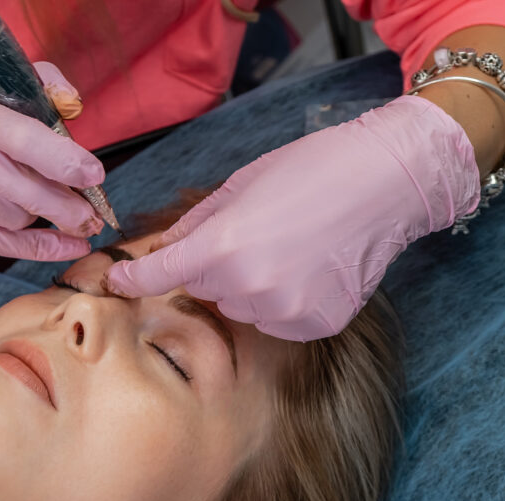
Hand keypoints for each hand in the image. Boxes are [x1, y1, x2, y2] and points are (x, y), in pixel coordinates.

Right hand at [0, 62, 101, 260]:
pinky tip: (73, 246)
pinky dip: (47, 248)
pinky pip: (8, 245)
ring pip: (19, 216)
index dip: (63, 159)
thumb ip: (37, 86)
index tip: (94, 174)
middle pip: (27, 189)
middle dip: (68, 203)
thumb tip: (74, 102)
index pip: (23, 138)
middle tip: (95, 210)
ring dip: (44, 214)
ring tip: (54, 208)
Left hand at [103, 96, 480, 339]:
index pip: (158, 275)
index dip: (132, 280)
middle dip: (213, 267)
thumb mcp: (242, 183)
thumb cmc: (314, 169)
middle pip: (203, 290)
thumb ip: (197, 223)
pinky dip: (283, 302)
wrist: (388, 182)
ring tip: (287, 250)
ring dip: (248, 288)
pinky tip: (308, 270)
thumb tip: (165, 246)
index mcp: (222, 246)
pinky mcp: (314, 325)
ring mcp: (284, 311)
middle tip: (251, 235)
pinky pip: (277, 321)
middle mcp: (249, 287)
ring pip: (240, 308)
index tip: (116, 284)